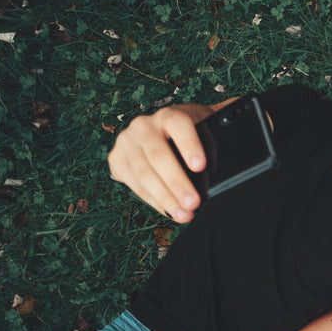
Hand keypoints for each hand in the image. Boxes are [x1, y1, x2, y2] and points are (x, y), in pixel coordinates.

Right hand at [107, 105, 207, 222]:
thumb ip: (209, 148)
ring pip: (144, 174)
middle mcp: (144, 126)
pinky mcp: (116, 158)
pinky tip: (168, 211)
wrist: (164, 133)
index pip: (179, 126)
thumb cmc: (191, 135)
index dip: (189, 145)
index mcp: (169, 115)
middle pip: (158, 156)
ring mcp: (126, 142)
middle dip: (176, 183)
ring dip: (164, 199)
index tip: (200, 166)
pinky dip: (153, 201)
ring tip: (183, 215)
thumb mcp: (203, 134)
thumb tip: (215, 174)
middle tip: (193, 203)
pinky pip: (134, 184)